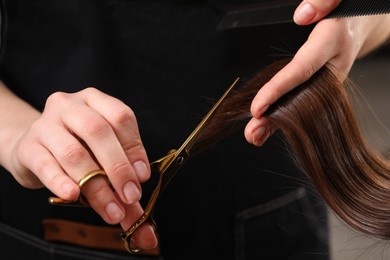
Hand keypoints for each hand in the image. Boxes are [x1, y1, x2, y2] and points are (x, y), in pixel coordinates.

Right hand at [9, 87, 156, 248]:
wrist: (34, 149)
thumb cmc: (77, 146)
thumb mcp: (102, 150)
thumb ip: (123, 167)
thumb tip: (138, 190)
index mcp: (95, 100)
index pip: (120, 116)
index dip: (134, 147)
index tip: (142, 176)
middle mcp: (69, 105)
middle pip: (98, 131)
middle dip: (118, 168)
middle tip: (131, 196)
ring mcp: (45, 124)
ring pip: (73, 152)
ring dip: (96, 185)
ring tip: (111, 209)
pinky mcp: (27, 147)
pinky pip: (46, 166)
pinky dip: (61, 182)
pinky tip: (73, 195)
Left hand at [245, 1, 389, 145]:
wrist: (361, 21)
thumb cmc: (346, 8)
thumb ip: (323, 1)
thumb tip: (301, 16)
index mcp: (333, 43)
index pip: (302, 70)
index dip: (279, 89)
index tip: (257, 107)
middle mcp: (332, 67)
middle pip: (300, 96)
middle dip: (276, 119)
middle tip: (252, 135)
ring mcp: (327, 79)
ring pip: (300, 102)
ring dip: (277, 122)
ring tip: (254, 136)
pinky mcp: (320, 83)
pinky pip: (299, 98)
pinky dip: (282, 113)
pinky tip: (265, 126)